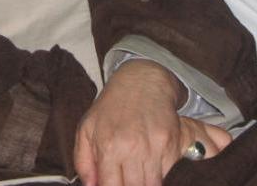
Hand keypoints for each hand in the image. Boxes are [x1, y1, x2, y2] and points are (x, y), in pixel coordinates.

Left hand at [74, 59, 230, 185]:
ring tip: (136, 173)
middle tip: (126, 180)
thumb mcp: (86, 129)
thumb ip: (83, 162)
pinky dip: (159, 171)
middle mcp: (133, 148)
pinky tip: (150, 161)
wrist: (142, 80)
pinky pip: (168, 171)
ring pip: (153, 185)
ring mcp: (156, 146)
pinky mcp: (173, 142)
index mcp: (109, 147)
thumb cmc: (111, 106)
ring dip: (145, 183)